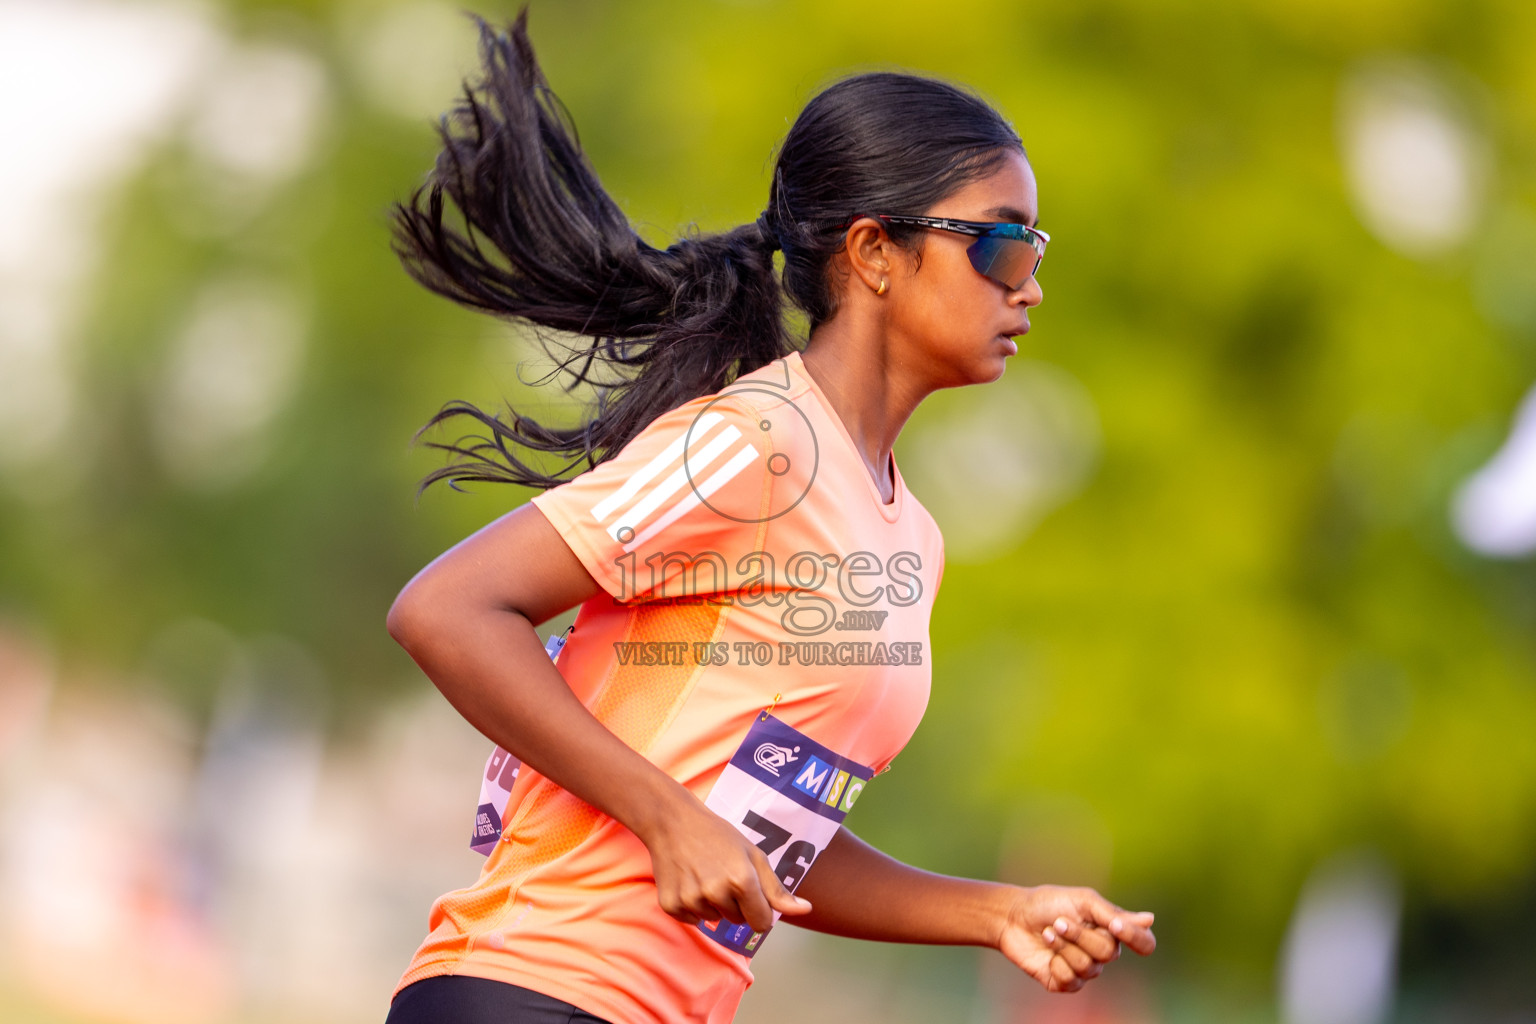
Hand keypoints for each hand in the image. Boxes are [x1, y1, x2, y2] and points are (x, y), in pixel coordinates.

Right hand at [636, 789, 812, 932]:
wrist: (673, 822)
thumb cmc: (719, 836)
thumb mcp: (754, 855)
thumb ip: (778, 889)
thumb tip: (806, 910)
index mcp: (742, 881)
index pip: (761, 923)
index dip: (760, 910)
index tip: (751, 893)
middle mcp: (716, 893)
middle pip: (738, 921)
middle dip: (736, 903)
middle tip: (723, 874)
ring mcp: (691, 900)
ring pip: (714, 920)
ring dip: (713, 904)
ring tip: (704, 874)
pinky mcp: (671, 905)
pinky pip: (692, 920)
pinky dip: (693, 906)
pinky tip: (689, 881)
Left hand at [995, 885, 1155, 992]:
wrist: (1013, 916)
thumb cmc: (1048, 903)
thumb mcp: (1082, 901)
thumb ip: (1113, 913)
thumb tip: (1150, 920)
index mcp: (1112, 930)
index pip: (1144, 943)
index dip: (1135, 938)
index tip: (1113, 925)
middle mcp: (1102, 952)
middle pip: (1109, 954)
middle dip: (1080, 935)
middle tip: (1059, 921)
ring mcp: (1084, 969)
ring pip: (1088, 967)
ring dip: (1064, 946)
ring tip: (1049, 932)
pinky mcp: (1065, 983)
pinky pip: (1070, 980)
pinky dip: (1055, 962)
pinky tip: (1046, 950)